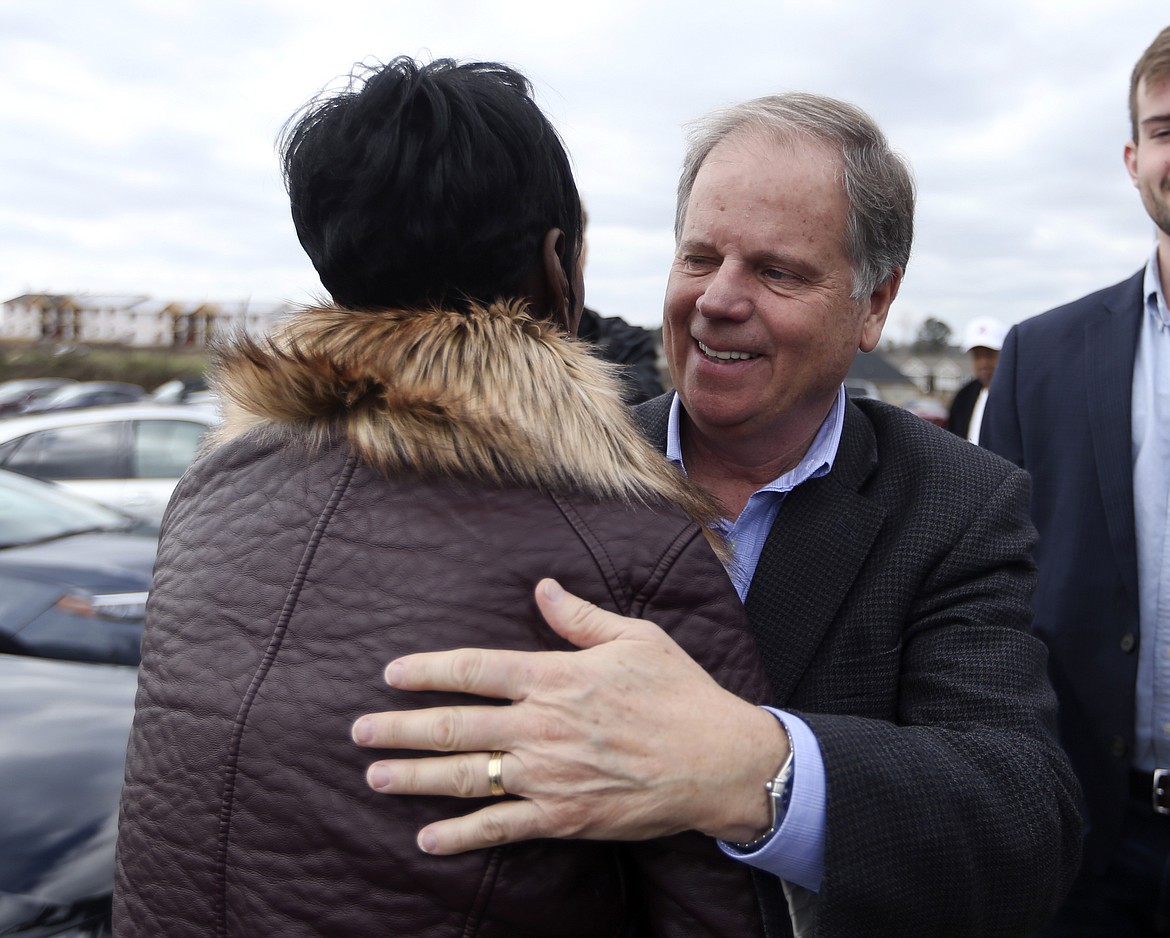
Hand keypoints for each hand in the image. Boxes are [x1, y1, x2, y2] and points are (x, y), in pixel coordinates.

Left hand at [352, 578, 786, 853]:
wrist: (717, 760)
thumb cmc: (679, 693)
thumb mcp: (634, 638)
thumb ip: (579, 617)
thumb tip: (541, 588)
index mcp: (555, 677)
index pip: (474, 670)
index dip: (427, 672)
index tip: (391, 674)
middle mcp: (541, 726)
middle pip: (455, 726)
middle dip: (400, 728)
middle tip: (358, 730)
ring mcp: (548, 776)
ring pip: (465, 778)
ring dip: (414, 777)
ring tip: (375, 775)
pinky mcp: (563, 817)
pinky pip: (500, 829)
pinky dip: (460, 836)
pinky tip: (427, 839)